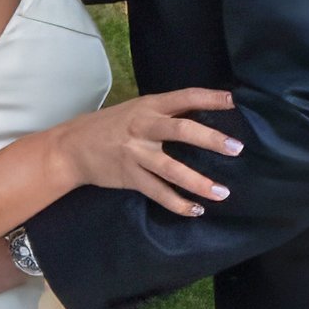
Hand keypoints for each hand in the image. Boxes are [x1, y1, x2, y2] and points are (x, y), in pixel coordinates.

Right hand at [51, 88, 240, 215]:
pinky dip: (178, 203)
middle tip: (236, 148)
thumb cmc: (109, 126)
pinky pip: (158, 192)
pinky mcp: (130, 176)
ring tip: (223, 193)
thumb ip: (164, 113)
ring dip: (199, 182)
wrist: (72, 147)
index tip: (233, 101)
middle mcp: (142, 127)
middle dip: (210, 139)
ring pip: (172, 169)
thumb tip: (202, 114)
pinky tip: (195, 210)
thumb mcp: (135, 110)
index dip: (208, 98)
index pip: (182, 97)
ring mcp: (135, 153)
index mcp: (147, 106)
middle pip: (180, 130)